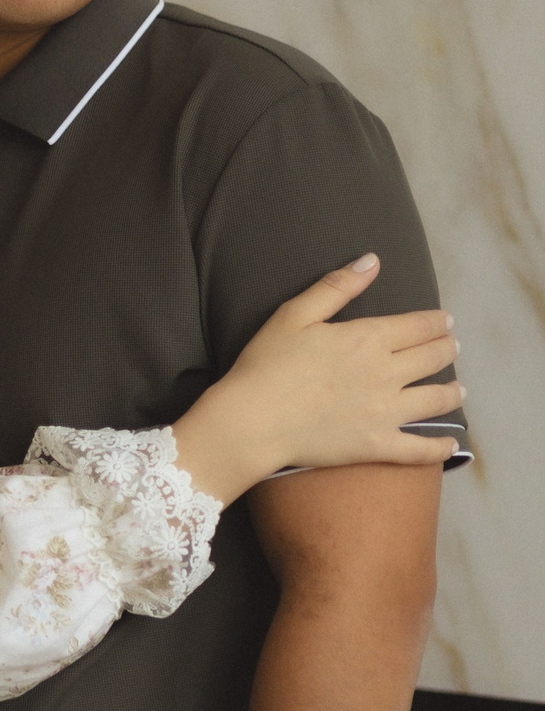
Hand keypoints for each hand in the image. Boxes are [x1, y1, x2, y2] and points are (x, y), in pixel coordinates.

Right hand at [172, 256, 460, 505]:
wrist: (252, 421)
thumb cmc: (267, 364)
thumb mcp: (295, 314)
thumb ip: (336, 286)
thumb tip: (372, 261)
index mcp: (368, 339)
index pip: (418, 326)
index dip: (437, 322)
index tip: (446, 320)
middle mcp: (386, 374)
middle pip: (432, 359)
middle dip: (447, 349)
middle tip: (452, 347)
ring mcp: (385, 412)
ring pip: (435, 400)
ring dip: (452, 391)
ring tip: (458, 388)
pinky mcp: (377, 446)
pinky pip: (419, 449)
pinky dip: (439, 447)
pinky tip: (450, 444)